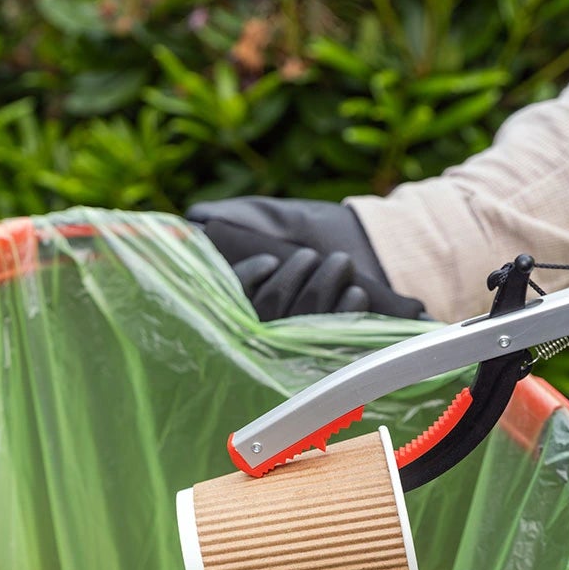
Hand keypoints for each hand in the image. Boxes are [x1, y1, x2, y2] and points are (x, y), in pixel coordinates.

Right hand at [186, 197, 427, 320]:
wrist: (373, 252)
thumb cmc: (313, 235)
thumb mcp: (274, 224)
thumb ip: (241, 224)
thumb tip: (196, 218)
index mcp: (244, 306)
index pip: (233, 297)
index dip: (247, 279)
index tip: (269, 259)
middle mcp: (266, 331)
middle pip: (272, 307)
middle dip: (295, 275)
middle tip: (312, 255)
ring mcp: (300, 344)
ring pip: (305, 317)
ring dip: (325, 285)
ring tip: (340, 262)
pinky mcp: (335, 350)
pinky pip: (338, 334)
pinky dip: (347, 311)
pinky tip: (355, 292)